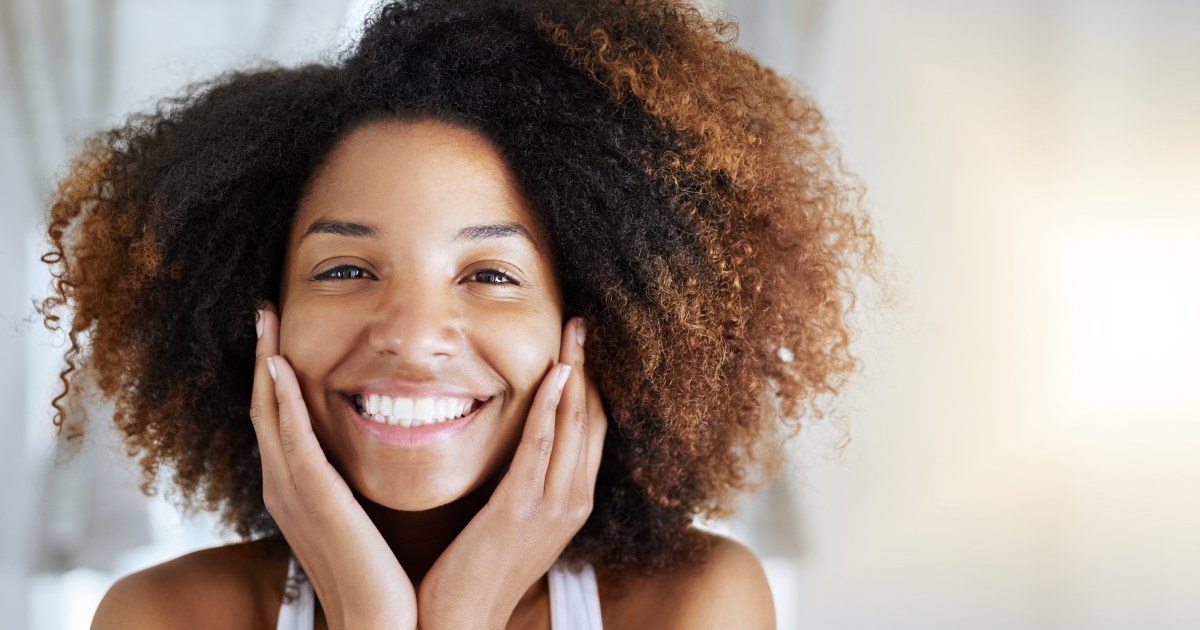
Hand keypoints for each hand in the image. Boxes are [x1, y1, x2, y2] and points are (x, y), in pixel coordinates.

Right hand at [250, 303, 416, 629]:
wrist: (379, 621)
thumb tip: (366, 457)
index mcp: (295, 490)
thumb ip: (351, 486)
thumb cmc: (378, 575)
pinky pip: (292, 440)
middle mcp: (284, 487)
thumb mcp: (359, 518)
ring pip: (269, 414)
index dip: (272, 374)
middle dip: (261, 357)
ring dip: (265, 364)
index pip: (277, 418)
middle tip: (262, 312)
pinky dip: (281, 401)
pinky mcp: (313, 498)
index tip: (277, 334)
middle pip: (262, 407)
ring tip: (265, 321)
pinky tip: (279, 367)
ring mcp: (293, 492)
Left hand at [416, 317, 607, 628]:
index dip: (591, 384)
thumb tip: (520, 447)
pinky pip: (542, 446)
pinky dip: (552, 405)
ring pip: (575, 425)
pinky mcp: (521, 508)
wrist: (464, 620)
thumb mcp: (516, 522)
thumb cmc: (480, 571)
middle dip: (590, 368)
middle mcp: (574, 501)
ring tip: (573, 333)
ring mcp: (553, 506)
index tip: (581, 347)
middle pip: (593, 420)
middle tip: (582, 325)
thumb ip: (527, 484)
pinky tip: (553, 374)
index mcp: (574, 502)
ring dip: (575, 373)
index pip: (594, 431)